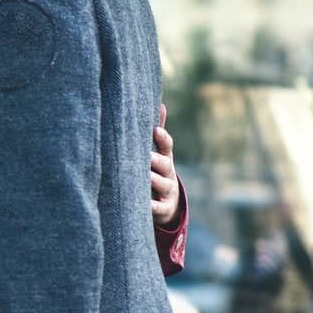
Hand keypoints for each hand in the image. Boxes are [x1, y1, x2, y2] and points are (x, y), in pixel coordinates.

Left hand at [150, 103, 180, 227]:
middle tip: (146, 156)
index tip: (155, 130)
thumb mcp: (159, 152)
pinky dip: (152, 207)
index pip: (167, 146)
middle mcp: (168, 173)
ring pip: (161, 185)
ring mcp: (167, 191)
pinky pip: (157, 208)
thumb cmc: (157, 170)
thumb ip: (158, 131)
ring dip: (154, 181)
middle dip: (156, 160)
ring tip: (145, 177)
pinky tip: (144, 204)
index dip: (162, 139)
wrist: (167, 203)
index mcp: (165, 158)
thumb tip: (161, 104)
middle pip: (164, 165)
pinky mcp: (163, 209)